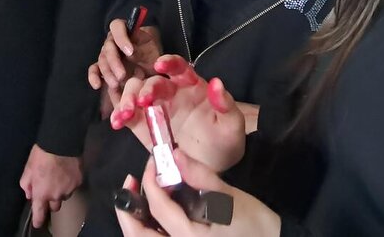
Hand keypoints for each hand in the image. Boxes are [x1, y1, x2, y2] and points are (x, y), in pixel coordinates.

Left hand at [19, 145, 80, 228]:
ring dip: (61, 191)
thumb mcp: (28, 168)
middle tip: (49, 189)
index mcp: (42, 193)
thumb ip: (26, 184)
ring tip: (59, 177)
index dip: (38, 220)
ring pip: (65, 196)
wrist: (61, 143)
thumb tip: (29, 194)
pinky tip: (67, 171)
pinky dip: (69, 182)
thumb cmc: (41, 155)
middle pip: (54, 206)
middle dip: (51, 201)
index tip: (37, 223)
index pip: (39, 213)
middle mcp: (56, 195)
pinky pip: (73, 186)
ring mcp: (69, 189)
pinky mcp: (79, 182)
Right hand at [88, 19, 161, 103]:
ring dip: (107, 72)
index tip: (130, 52)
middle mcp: (113, 41)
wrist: (151, 70)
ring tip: (116, 84)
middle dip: (114, 62)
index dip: (121, 37)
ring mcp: (107, 54)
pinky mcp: (103, 67)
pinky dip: (94, 77)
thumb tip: (131, 53)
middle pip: (108, 47)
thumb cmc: (152, 55)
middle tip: (122, 75)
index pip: (117, 26)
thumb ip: (142, 50)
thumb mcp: (152, 51)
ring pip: (102, 60)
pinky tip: (97, 85)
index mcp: (126, 31)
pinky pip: (95, 70)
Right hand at [109, 57, 248, 172]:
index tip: (160, 65)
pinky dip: (119, 115)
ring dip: (127, 99)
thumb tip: (217, 82)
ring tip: (125, 114)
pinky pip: (128, 115)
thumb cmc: (224, 142)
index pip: (179, 68)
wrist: (211, 168)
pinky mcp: (143, 124)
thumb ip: (226, 104)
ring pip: (135, 93)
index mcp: (191, 85)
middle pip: (152, 82)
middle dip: (144, 88)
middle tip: (141, 102)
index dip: (169, 62)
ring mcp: (154, 108)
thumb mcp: (232, 125)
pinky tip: (116, 123)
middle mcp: (171, 92)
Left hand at [115, 152, 279, 236]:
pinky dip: (151, 229)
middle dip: (127, 209)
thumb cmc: (256, 227)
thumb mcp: (231, 199)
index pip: (157, 208)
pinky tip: (155, 214)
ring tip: (139, 198)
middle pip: (138, 235)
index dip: (149, 181)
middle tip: (131, 184)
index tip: (152, 161)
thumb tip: (174, 154)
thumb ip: (200, 176)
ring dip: (137, 222)